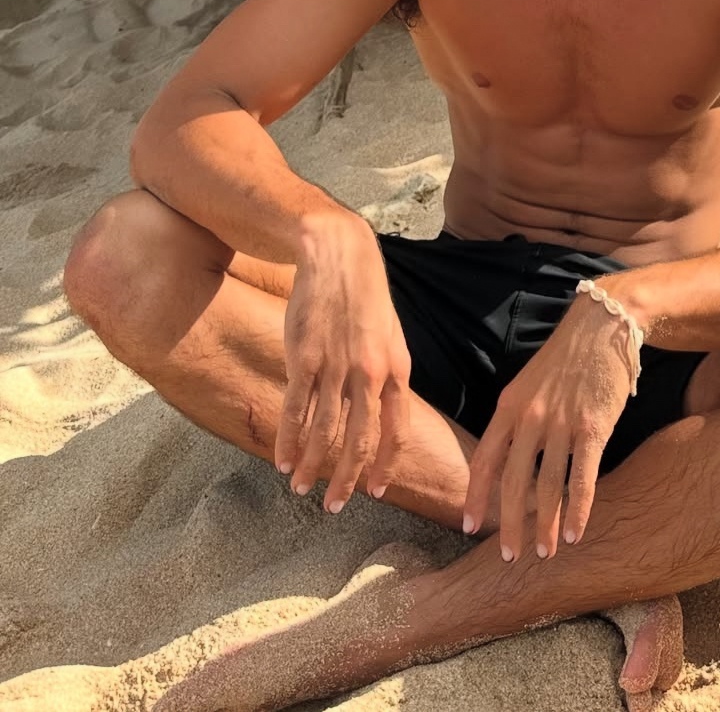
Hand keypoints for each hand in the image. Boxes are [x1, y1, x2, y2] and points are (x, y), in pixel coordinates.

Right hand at [275, 220, 411, 511]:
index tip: (376, 491)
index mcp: (397, 368)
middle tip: (334, 506)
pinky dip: (287, 438)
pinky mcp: (303, 358)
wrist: (338, 254)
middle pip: (359, 439)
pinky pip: (294, 409)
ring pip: (323, 430)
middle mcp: (369, 373)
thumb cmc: (364, 296)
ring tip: (300, 487)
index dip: (385, 464)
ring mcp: (335, 366)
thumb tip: (381, 413)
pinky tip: (281, 458)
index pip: (396, 429)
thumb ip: (387, 374)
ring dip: (310, 464)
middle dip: (346, 479)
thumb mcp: (389, 335)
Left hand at [462, 294, 632, 560]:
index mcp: (509, 406)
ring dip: (545, 524)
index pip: (484, 459)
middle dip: (509, 524)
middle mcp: (530, 417)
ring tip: (544, 552)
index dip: (476, 496)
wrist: (602, 325)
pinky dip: (578, 509)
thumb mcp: (529, 384)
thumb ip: (517, 418)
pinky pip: (582, 477)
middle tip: (509, 557)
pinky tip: (575, 533)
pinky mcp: (593, 426)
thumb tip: (508, 456)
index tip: (469, 527)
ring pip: (547, 486)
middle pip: (512, 482)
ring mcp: (561, 423)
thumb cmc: (566, 358)